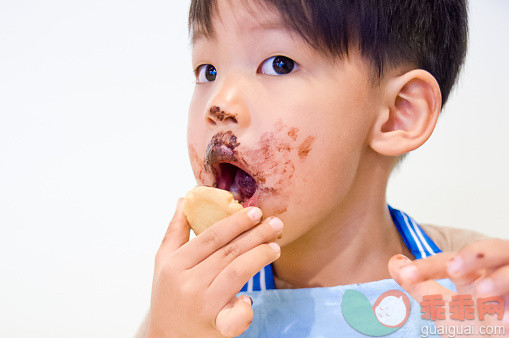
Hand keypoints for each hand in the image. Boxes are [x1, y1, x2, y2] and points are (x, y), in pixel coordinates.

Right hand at [147, 199, 282, 336]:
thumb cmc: (168, 295)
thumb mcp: (163, 262)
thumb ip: (175, 230)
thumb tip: (185, 198)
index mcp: (175, 264)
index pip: (211, 237)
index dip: (236, 222)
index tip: (255, 211)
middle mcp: (188, 283)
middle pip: (229, 252)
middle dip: (256, 235)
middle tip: (276, 223)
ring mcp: (202, 306)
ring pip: (237, 273)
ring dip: (260, 257)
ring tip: (276, 246)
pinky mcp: (215, 328)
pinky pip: (235, 317)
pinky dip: (245, 308)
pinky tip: (251, 297)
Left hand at [389, 239, 508, 333]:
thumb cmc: (477, 329)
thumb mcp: (445, 308)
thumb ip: (420, 286)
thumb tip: (394, 262)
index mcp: (478, 272)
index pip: (452, 260)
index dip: (430, 266)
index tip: (406, 275)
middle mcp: (501, 273)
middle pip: (494, 249)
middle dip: (474, 255)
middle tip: (453, 267)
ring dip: (500, 279)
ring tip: (482, 292)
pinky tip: (505, 320)